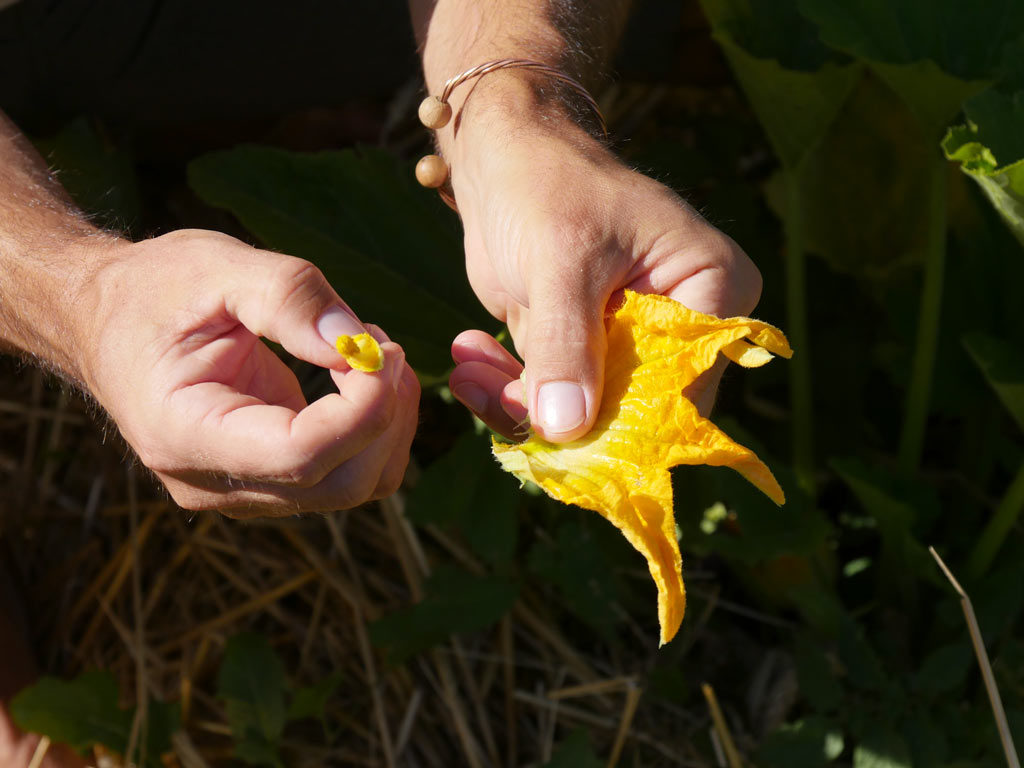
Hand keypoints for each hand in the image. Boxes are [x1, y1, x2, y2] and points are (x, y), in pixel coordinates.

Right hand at [73, 230, 418, 514]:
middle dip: (384, 415)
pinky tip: (361, 376)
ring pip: (355, 486)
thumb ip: (288, 296)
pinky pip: (346, 472)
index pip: (301, 455)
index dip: (361, 409)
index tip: (379, 349)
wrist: (106, 322)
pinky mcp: (271, 477)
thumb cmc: (152, 291)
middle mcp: (215, 482)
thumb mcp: (214, 266)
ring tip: (373, 353)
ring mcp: (245, 489)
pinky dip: (374, 429)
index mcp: (185, 435)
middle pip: (341, 484)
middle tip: (384, 345)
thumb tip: (357, 342)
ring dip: (388, 423)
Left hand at [446, 100, 762, 441]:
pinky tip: (468, 359)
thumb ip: (566, 341)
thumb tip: (565, 428)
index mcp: (713, 290)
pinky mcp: (584, 354)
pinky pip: (551, 397)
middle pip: (635, 411)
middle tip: (493, 394)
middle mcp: (683, 326)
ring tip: (467, 371)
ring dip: (520, 403)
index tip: (560, 427)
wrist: (504, 158)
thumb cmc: (550, 183)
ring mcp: (631, 345)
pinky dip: (507, 389)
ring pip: (585, 414)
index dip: (627, 420)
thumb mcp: (562, 256)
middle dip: (560, 416)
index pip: (685, 383)